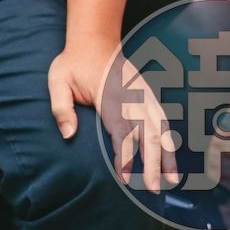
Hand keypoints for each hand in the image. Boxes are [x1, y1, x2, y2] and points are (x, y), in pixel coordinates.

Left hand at [51, 37, 176, 192]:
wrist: (93, 40)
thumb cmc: (73, 64)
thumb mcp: (57, 81)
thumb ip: (61, 108)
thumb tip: (68, 136)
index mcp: (108, 94)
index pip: (120, 130)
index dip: (124, 155)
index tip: (124, 177)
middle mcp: (131, 96)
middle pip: (146, 133)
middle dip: (152, 163)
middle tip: (153, 188)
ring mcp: (143, 94)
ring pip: (160, 128)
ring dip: (167, 155)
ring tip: (171, 180)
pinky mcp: (149, 94)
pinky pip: (163, 119)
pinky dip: (170, 139)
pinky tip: (172, 158)